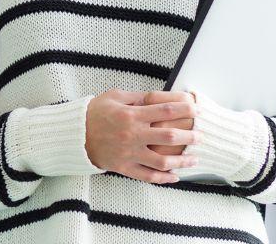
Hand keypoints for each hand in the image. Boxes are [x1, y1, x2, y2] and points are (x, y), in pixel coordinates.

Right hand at [84, 89, 200, 184]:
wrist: (74, 135)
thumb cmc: (94, 112)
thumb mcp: (114, 97)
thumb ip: (137, 98)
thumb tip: (159, 96)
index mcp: (131, 115)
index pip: (165, 110)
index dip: (184, 109)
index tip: (196, 109)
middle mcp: (133, 135)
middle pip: (169, 136)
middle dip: (189, 136)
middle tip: (201, 135)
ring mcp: (129, 153)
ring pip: (162, 161)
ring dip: (182, 161)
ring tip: (194, 159)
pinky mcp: (124, 167)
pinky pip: (148, 176)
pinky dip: (164, 179)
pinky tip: (176, 177)